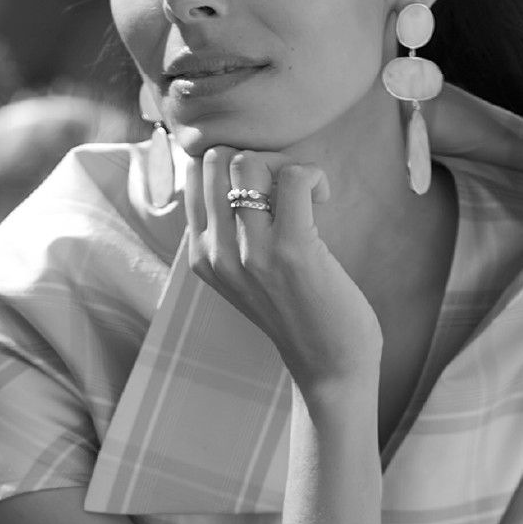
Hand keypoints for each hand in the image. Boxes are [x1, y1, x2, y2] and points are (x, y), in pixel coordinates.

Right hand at [184, 148, 381, 395]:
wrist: (327, 366)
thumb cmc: (296, 313)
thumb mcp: (245, 275)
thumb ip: (233, 232)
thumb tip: (241, 168)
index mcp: (201, 255)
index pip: (195, 173)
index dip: (234, 163)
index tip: (265, 189)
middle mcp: (216, 253)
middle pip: (217, 159)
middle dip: (258, 157)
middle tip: (287, 187)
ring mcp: (250, 252)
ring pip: (248, 162)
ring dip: (285, 164)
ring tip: (305, 195)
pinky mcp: (291, 250)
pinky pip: (294, 177)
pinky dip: (313, 175)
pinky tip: (323, 199)